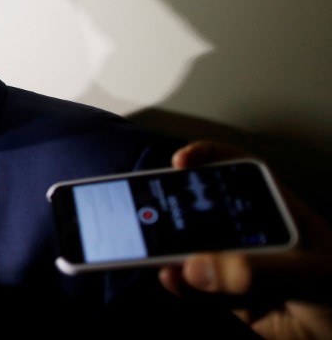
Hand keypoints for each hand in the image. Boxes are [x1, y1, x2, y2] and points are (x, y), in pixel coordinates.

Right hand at [159, 140, 331, 339]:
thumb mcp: (311, 273)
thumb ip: (260, 271)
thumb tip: (199, 266)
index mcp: (276, 212)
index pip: (238, 172)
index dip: (208, 158)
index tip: (182, 161)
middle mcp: (253, 235)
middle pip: (206, 210)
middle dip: (175, 206)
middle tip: (150, 208)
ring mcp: (240, 268)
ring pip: (194, 250)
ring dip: (170, 248)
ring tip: (152, 246)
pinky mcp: (231, 301)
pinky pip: (197, 290)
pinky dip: (180, 285)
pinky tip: (171, 277)